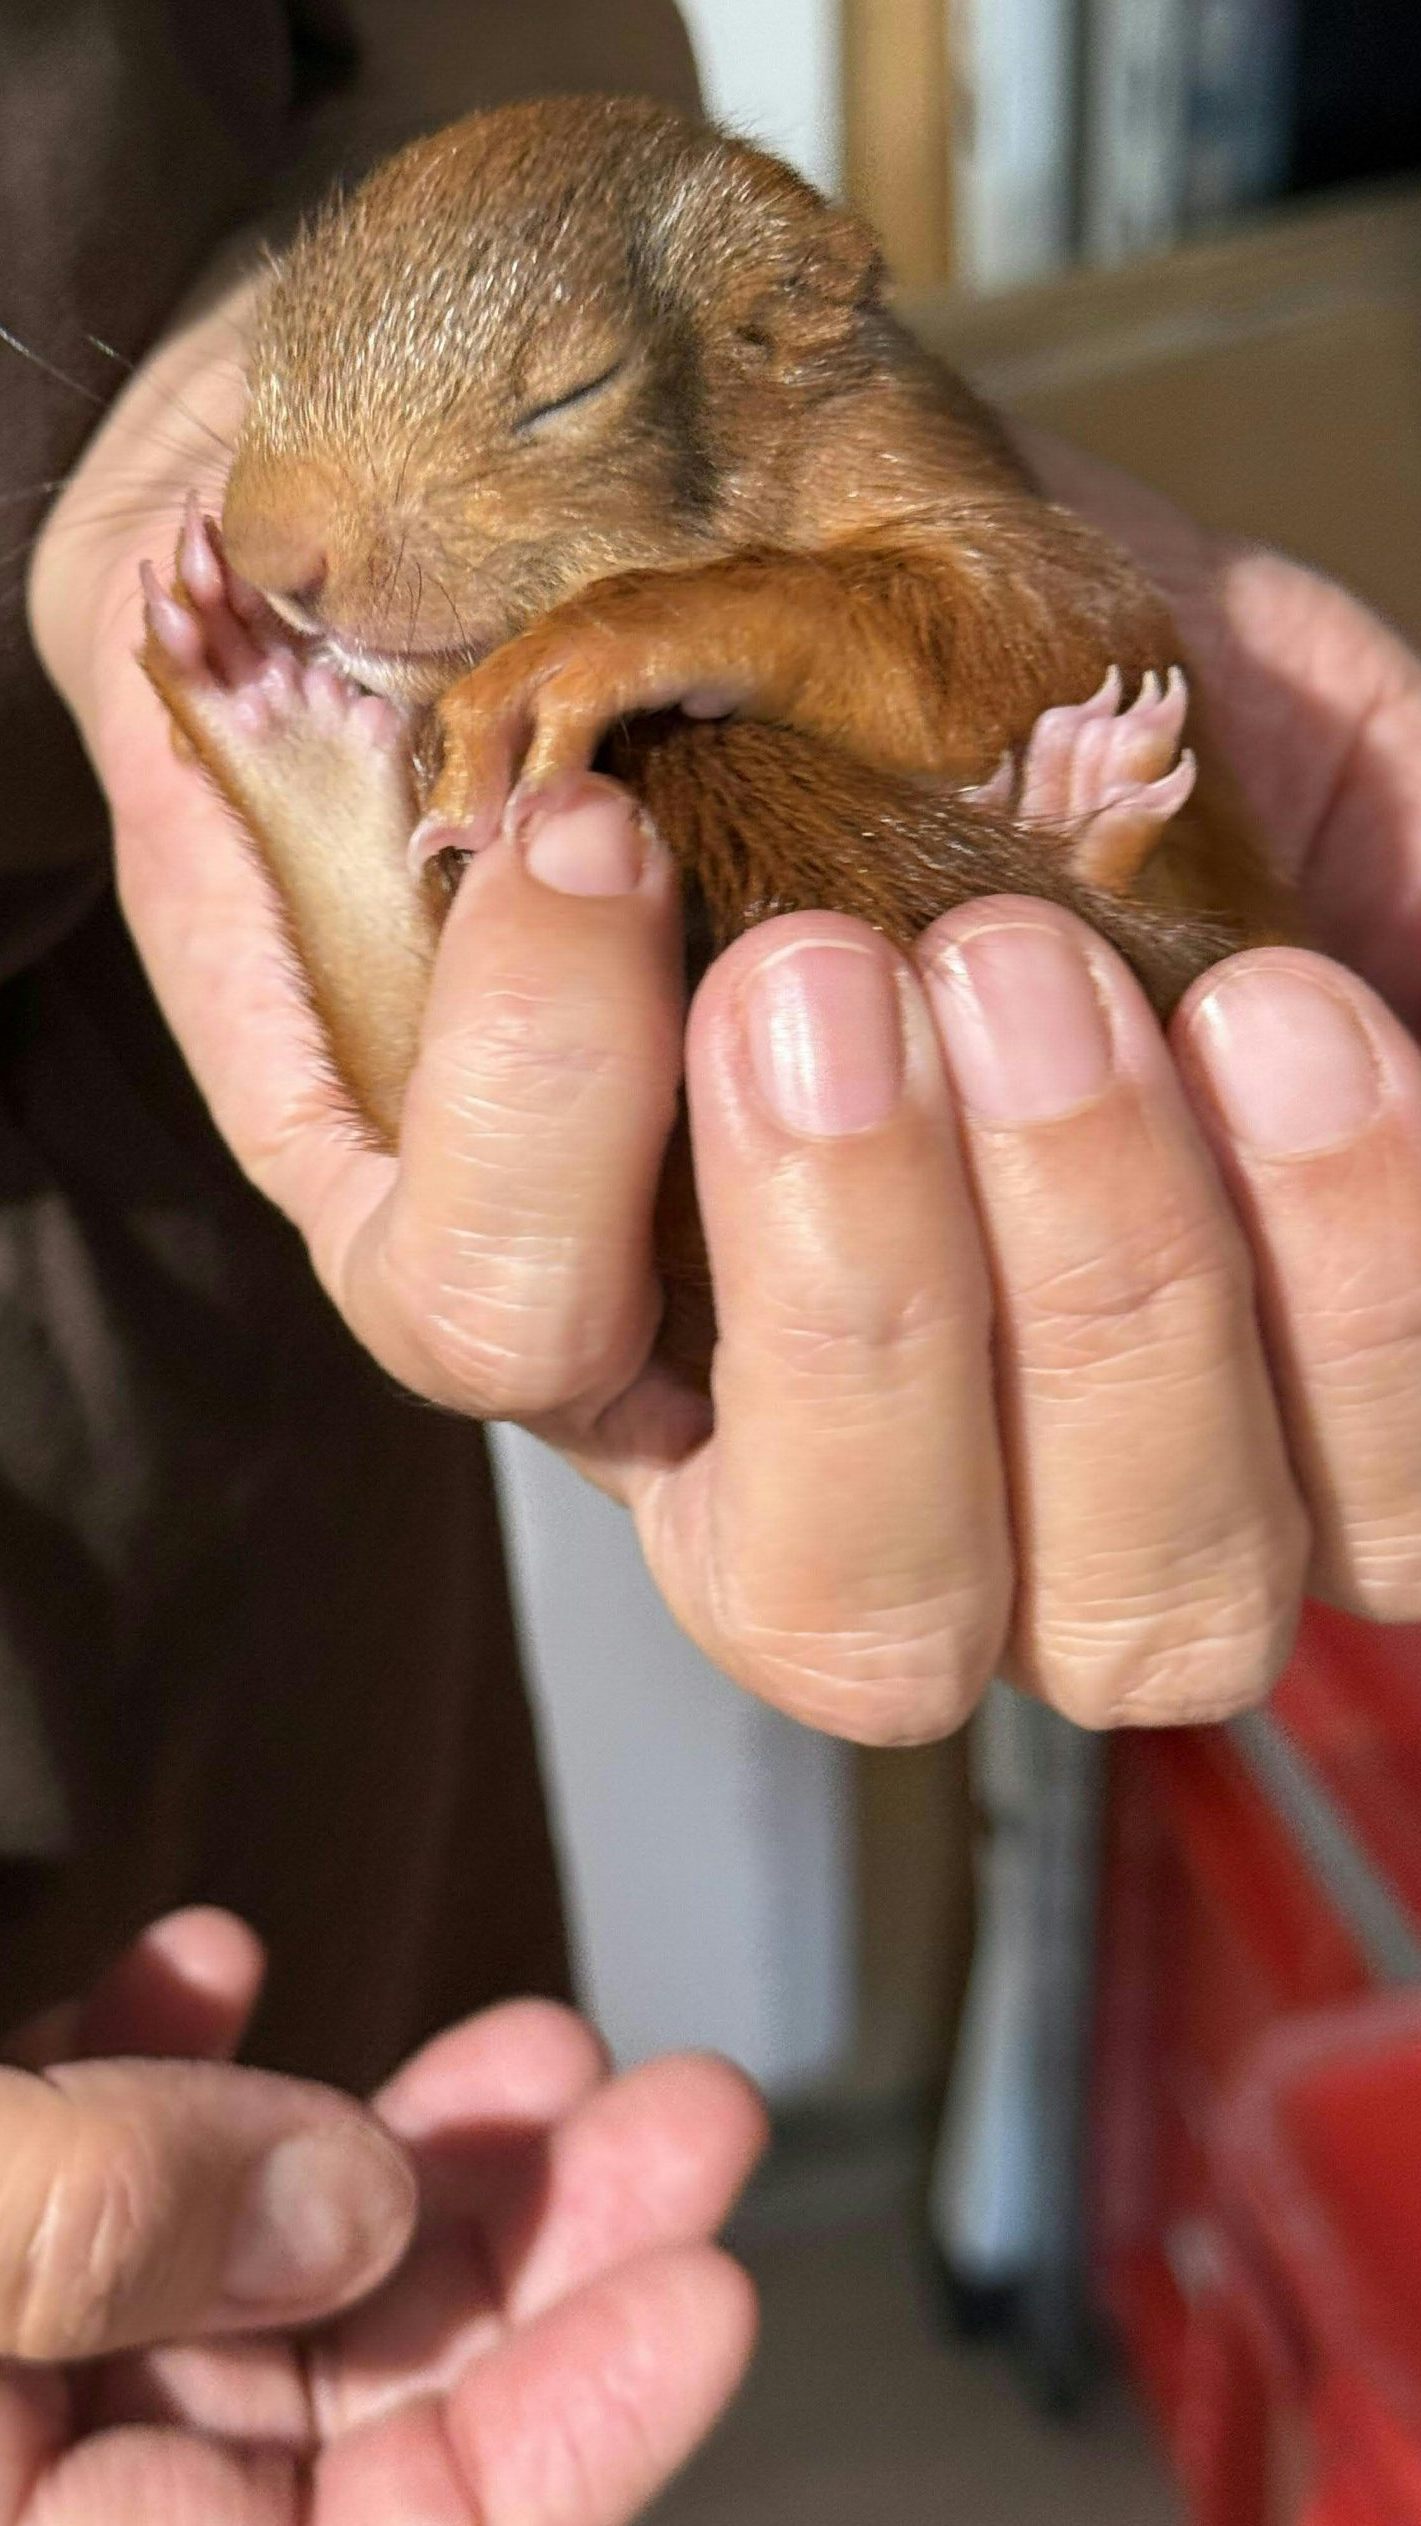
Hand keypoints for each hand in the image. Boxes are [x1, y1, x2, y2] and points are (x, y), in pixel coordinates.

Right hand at [0, 1911, 762, 2523]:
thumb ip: (111, 2234)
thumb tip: (357, 2194)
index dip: (563, 2441)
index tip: (709, 2293)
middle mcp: (34, 2480)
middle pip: (340, 2408)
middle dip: (528, 2251)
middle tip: (691, 2113)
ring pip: (234, 2279)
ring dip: (387, 2140)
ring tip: (541, 2041)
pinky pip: (77, 2167)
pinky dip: (151, 2061)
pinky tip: (211, 1959)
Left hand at [30, 273, 1420, 1741]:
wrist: (705, 554)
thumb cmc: (1021, 697)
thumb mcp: (1274, 752)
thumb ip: (1396, 883)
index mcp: (1218, 1366)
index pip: (1378, 1506)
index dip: (1361, 1308)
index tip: (1290, 1001)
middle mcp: (988, 1484)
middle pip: (1131, 1618)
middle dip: (1118, 1308)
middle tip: (1025, 975)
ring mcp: (711, 1442)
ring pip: (818, 1594)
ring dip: (861, 1297)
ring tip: (825, 969)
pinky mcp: (457, 1310)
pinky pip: (486, 1328)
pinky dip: (545, 1098)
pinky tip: (591, 857)